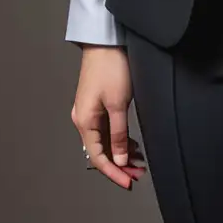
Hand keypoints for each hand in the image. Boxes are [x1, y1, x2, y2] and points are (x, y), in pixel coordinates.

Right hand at [71, 47, 147, 189]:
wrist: (106, 40)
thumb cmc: (111, 67)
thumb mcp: (118, 104)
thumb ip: (118, 134)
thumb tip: (118, 160)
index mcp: (84, 121)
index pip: (98, 157)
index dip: (114, 173)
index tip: (129, 182)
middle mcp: (83, 118)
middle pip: (101, 150)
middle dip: (119, 164)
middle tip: (138, 173)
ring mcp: (90, 110)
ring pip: (104, 140)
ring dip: (120, 152)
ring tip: (139, 161)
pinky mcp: (97, 102)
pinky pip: (106, 128)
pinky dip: (119, 138)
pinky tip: (131, 144)